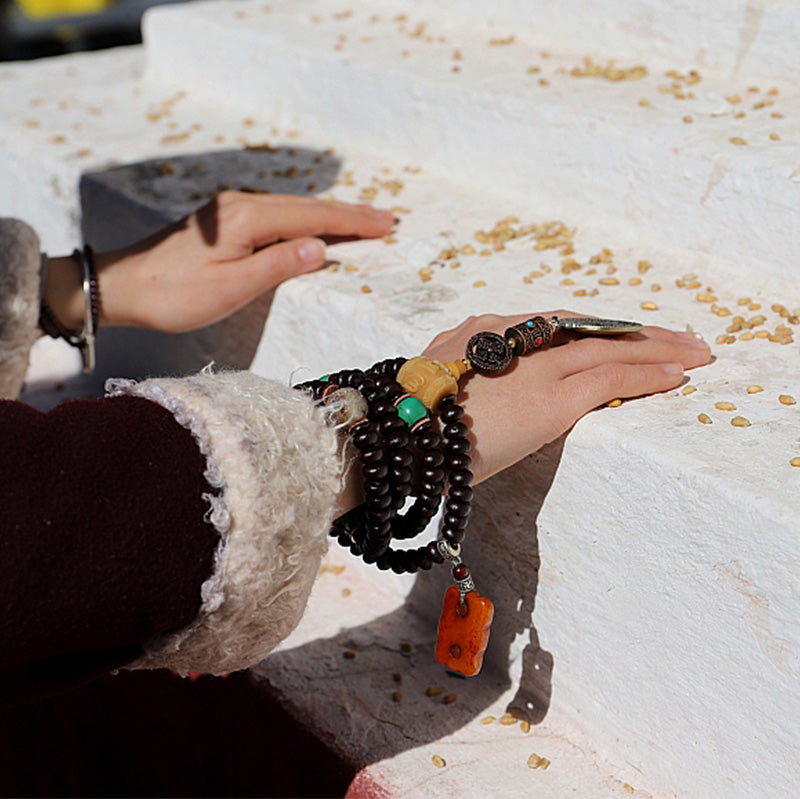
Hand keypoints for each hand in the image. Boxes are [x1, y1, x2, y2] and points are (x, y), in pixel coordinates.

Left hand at [44, 192, 393, 332]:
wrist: (121, 285)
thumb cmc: (174, 294)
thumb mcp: (230, 288)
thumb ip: (277, 266)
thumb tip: (321, 248)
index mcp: (247, 219)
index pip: (313, 218)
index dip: (352, 222)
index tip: (385, 225)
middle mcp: (242, 206)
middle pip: (307, 207)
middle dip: (349, 214)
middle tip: (386, 220)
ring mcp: (232, 210)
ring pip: (293, 209)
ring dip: (329, 216)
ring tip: (361, 223)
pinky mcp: (225, 221)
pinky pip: (277, 215)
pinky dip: (304, 220)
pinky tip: (314, 227)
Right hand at [422, 312, 711, 484]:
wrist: (393, 440)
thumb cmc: (405, 425)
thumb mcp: (432, 390)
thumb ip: (461, 382)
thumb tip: (475, 397)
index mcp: (480, 333)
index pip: (552, 325)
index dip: (592, 330)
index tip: (620, 336)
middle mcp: (510, 337)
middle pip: (586, 327)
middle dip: (634, 332)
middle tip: (675, 336)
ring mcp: (534, 366)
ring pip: (608, 346)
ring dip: (656, 349)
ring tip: (694, 352)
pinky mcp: (551, 396)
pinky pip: (611, 377)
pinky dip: (648, 374)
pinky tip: (678, 376)